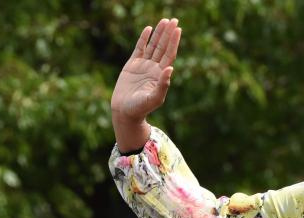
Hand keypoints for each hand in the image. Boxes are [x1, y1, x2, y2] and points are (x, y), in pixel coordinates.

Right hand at [111, 18, 180, 149]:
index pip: (170, 55)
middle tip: (174, 20)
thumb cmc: (141, 108)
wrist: (125, 111)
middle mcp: (154, 69)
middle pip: (163, 47)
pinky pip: (140, 49)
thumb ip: (163, 85)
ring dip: (159, 33)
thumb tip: (171, 68)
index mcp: (160, 75)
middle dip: (168, 34)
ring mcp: (143, 66)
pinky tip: (149, 29)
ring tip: (164, 21)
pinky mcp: (132, 65)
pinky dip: (144, 38)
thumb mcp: (154, 99)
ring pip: (153, 46)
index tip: (178, 29)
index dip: (174, 42)